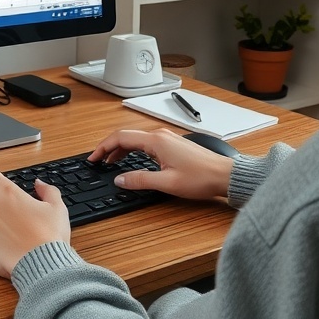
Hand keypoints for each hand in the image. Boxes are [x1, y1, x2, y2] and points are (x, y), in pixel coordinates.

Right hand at [88, 129, 233, 200]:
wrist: (225, 176)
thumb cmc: (201, 178)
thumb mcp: (167, 183)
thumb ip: (140, 180)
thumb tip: (120, 179)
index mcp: (156, 141)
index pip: (120, 138)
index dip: (103, 148)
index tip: (93, 158)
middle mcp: (160, 136)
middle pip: (126, 137)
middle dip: (109, 149)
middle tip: (98, 162)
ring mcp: (167, 139)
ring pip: (136, 140)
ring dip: (121, 150)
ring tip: (111, 163)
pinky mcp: (173, 144)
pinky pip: (146, 143)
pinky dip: (133, 151)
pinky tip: (132, 161)